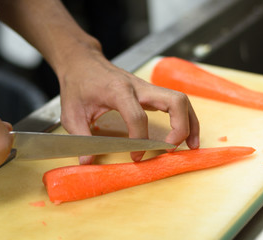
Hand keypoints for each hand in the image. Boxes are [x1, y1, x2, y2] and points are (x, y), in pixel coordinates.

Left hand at [58, 50, 199, 163]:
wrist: (82, 62)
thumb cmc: (77, 84)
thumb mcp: (71, 113)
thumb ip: (81, 137)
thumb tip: (87, 161)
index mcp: (118, 91)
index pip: (138, 116)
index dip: (139, 139)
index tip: (136, 155)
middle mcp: (138, 86)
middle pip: (173, 101)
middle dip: (180, 127)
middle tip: (172, 149)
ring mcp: (146, 87)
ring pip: (180, 100)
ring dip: (190, 122)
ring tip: (190, 145)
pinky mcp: (149, 91)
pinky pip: (174, 102)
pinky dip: (184, 118)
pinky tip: (185, 134)